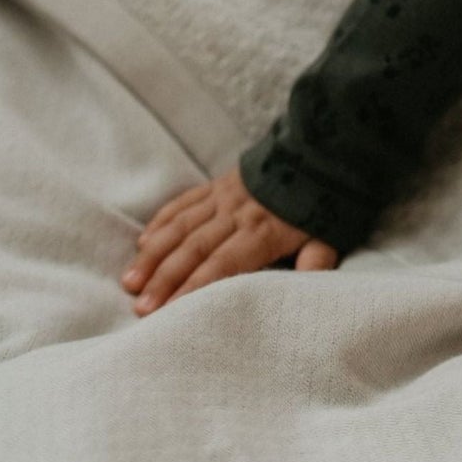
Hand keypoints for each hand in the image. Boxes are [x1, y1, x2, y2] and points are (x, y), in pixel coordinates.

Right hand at [120, 167, 337, 314]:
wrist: (322, 149)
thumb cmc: (326, 200)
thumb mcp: (330, 232)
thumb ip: (317, 259)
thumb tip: (312, 284)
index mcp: (264, 231)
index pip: (223, 264)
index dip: (194, 287)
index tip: (169, 312)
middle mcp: (237, 214)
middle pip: (194, 249)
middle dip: (165, 279)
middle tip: (140, 307)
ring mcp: (224, 196)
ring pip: (181, 227)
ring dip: (154, 254)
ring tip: (131, 280)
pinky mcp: (218, 184)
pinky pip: (184, 203)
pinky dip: (162, 221)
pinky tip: (144, 241)